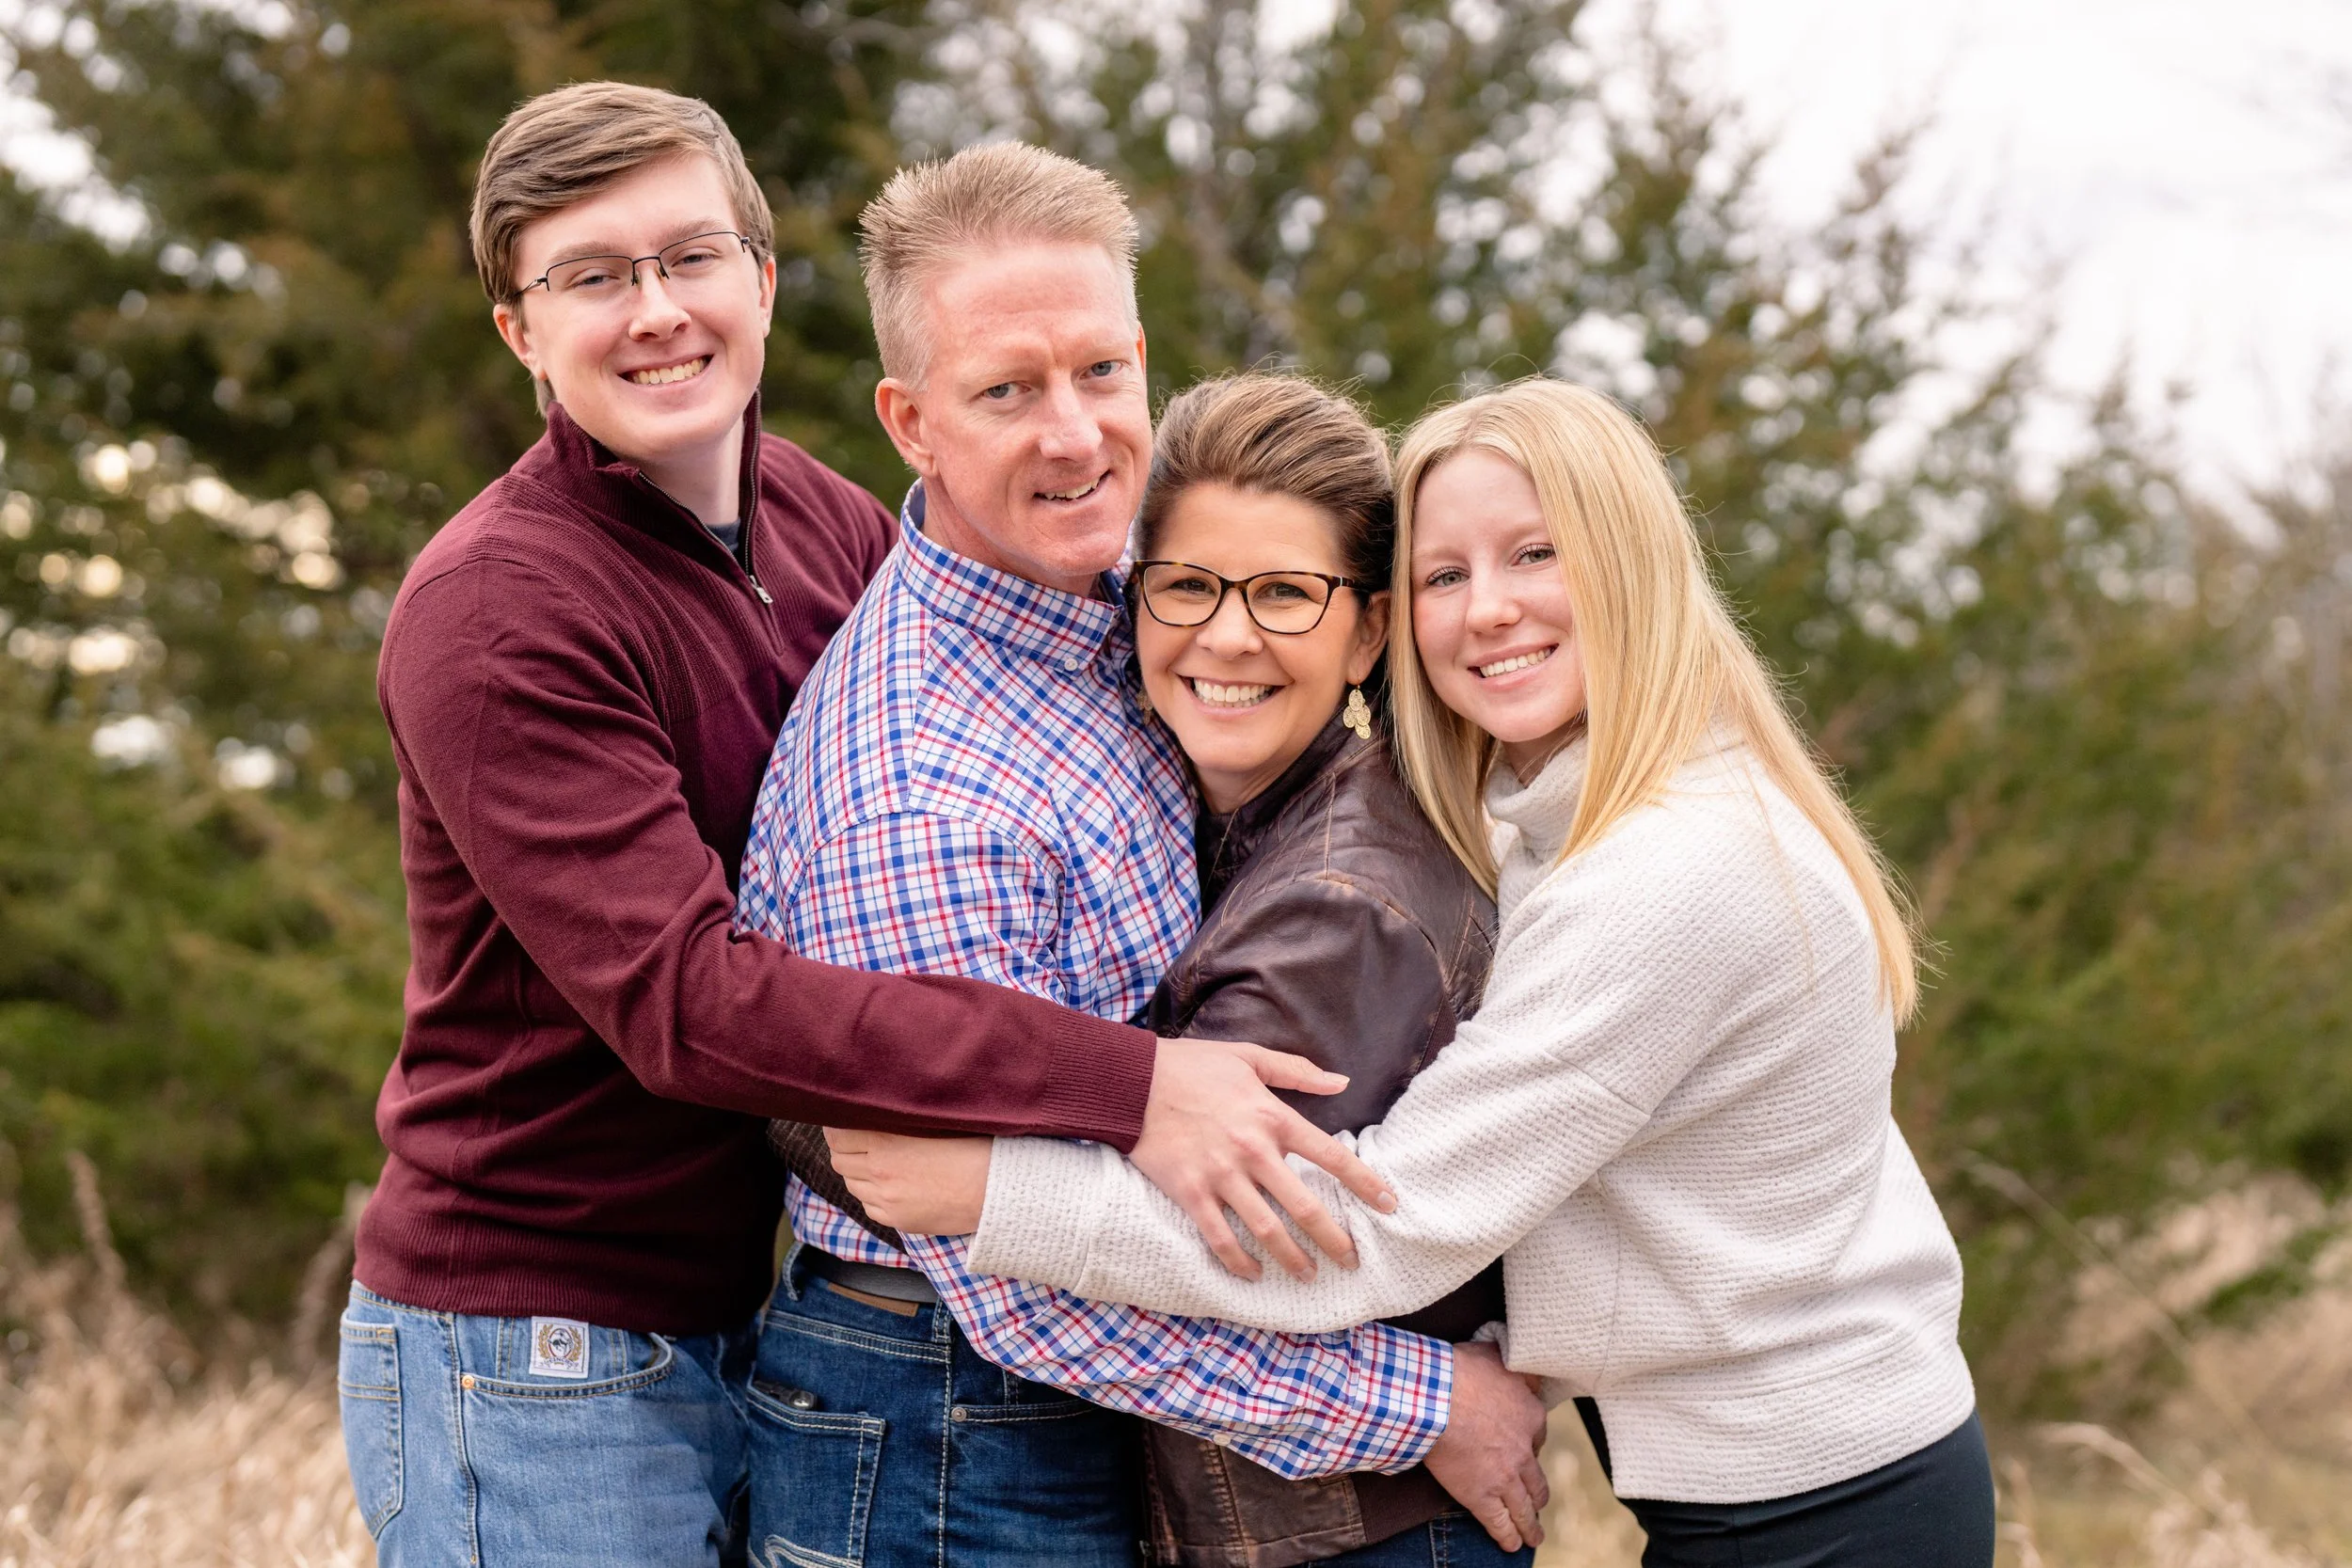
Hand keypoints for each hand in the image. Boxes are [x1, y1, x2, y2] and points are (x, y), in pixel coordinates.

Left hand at [824, 1128, 990, 1233]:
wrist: (997, 1189)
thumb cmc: (974, 1147)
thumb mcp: (934, 1121)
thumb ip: (900, 1115)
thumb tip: (877, 1107)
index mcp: (886, 1141)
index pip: (838, 1134)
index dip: (837, 1126)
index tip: (843, 1120)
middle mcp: (879, 1172)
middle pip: (839, 1159)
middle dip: (844, 1148)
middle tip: (857, 1139)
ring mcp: (887, 1200)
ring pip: (851, 1184)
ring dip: (857, 1171)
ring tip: (876, 1161)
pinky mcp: (898, 1220)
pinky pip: (869, 1205)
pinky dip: (872, 1194)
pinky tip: (890, 1184)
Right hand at [1128, 1037, 1396, 1283]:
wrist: (1132, 1081)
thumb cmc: (1191, 1066)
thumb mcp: (1248, 1056)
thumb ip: (1297, 1072)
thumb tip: (1342, 1081)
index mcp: (1273, 1117)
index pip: (1333, 1156)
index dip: (1366, 1184)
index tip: (1389, 1205)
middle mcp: (1254, 1151)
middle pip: (1306, 1206)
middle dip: (1334, 1240)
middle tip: (1352, 1261)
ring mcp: (1222, 1176)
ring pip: (1267, 1230)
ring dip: (1292, 1260)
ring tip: (1308, 1276)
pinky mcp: (1191, 1193)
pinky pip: (1221, 1238)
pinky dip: (1239, 1262)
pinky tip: (1253, 1274)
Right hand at [1423, 1340, 1549, 1552]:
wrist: (1434, 1397)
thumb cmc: (1460, 1371)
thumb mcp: (1496, 1356)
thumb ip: (1514, 1364)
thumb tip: (1526, 1360)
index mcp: (1530, 1416)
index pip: (1537, 1437)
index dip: (1530, 1444)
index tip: (1523, 1449)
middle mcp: (1524, 1451)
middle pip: (1538, 1480)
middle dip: (1538, 1493)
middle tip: (1537, 1500)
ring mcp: (1505, 1477)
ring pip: (1526, 1508)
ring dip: (1531, 1524)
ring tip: (1534, 1535)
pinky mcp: (1481, 1497)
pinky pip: (1501, 1524)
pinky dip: (1509, 1537)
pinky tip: (1513, 1545)